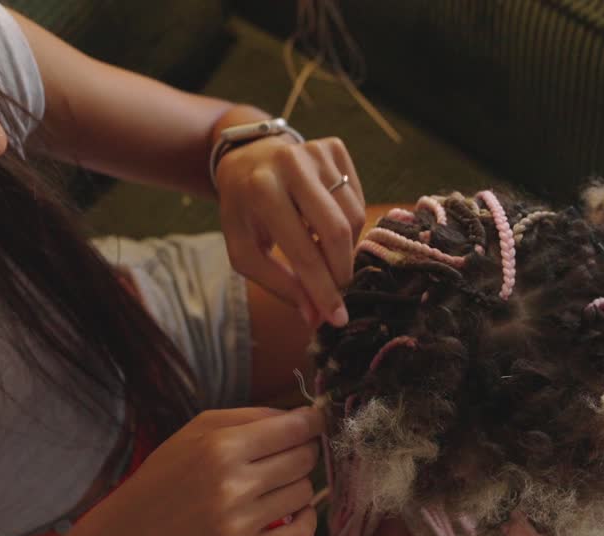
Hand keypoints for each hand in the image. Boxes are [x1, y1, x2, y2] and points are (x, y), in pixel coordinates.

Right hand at [82, 407, 323, 535]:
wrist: (131, 535)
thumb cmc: (167, 474)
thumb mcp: (197, 429)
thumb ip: (251, 416)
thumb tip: (303, 416)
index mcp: (221, 447)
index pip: (294, 429)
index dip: (313, 422)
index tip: (315, 422)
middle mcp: (233, 485)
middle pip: (304, 459)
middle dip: (303, 452)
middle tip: (287, 455)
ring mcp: (239, 524)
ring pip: (305, 493)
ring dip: (297, 485)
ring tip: (274, 484)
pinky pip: (303, 533)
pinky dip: (306, 519)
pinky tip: (292, 511)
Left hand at [216, 135, 364, 327]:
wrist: (247, 158)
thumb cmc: (245, 211)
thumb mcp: (246, 251)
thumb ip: (280, 284)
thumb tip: (316, 318)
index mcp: (261, 191)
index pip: (303, 251)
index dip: (323, 289)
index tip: (337, 318)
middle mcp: (291, 165)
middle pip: (337, 231)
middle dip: (341, 271)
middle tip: (339, 291)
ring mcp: (316, 151)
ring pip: (354, 215)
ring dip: (345, 247)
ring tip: (324, 253)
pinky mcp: (335, 148)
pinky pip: (358, 198)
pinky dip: (349, 222)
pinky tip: (327, 224)